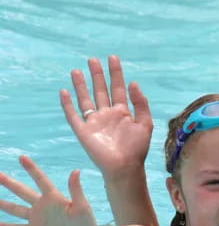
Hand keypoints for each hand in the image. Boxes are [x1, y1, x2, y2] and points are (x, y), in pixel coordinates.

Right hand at [0, 156, 98, 225]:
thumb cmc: (87, 224)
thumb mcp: (82, 206)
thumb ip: (76, 189)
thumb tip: (76, 170)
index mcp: (54, 197)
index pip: (40, 180)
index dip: (31, 169)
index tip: (21, 157)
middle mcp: (43, 205)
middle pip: (22, 191)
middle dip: (8, 182)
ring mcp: (37, 218)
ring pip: (15, 209)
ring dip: (3, 203)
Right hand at [61, 56, 152, 175]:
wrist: (125, 167)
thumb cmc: (137, 149)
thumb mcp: (145, 123)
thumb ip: (140, 103)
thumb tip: (133, 83)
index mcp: (123, 112)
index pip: (118, 88)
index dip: (115, 73)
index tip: (112, 58)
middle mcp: (107, 114)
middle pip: (100, 90)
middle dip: (97, 75)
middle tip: (92, 59)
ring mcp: (94, 122)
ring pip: (85, 99)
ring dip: (80, 85)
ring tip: (76, 70)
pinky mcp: (83, 131)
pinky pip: (73, 115)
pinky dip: (67, 104)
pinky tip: (64, 91)